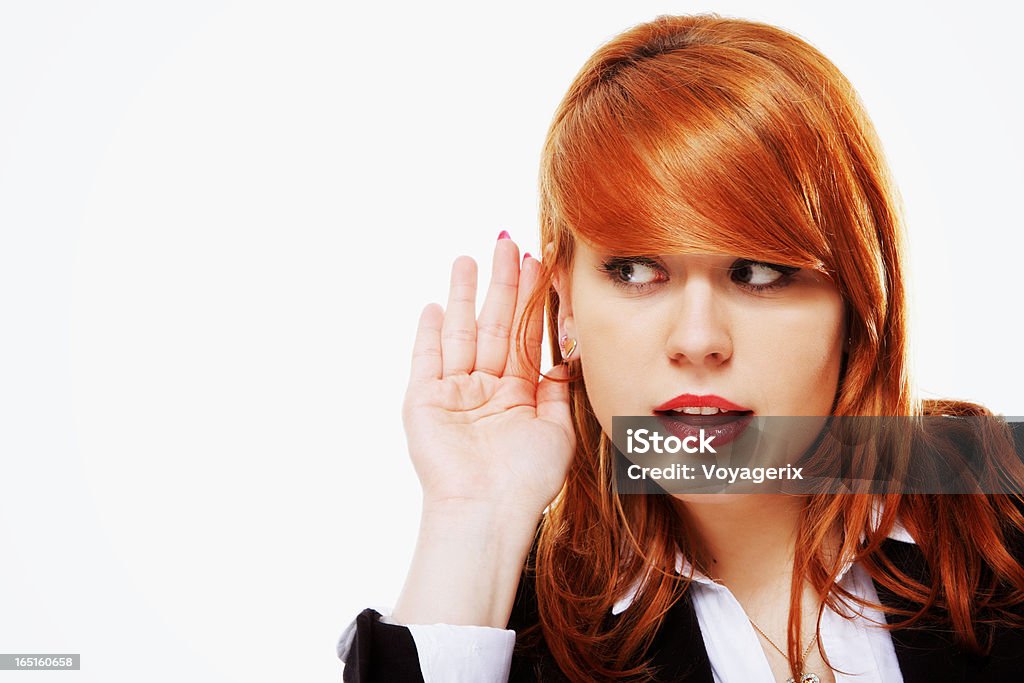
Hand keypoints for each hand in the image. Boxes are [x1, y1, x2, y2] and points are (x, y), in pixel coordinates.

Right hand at [402, 234, 575, 519]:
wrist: (488, 510)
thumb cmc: (527, 479)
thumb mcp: (558, 429)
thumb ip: (559, 390)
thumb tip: (566, 356)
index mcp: (518, 395)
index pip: (525, 337)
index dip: (532, 301)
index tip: (540, 265)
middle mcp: (486, 389)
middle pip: (493, 325)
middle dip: (501, 286)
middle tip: (507, 245)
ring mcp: (453, 393)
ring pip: (460, 332)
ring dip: (463, 296)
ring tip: (468, 259)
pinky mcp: (424, 401)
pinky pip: (426, 359)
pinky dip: (428, 333)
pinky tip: (434, 305)